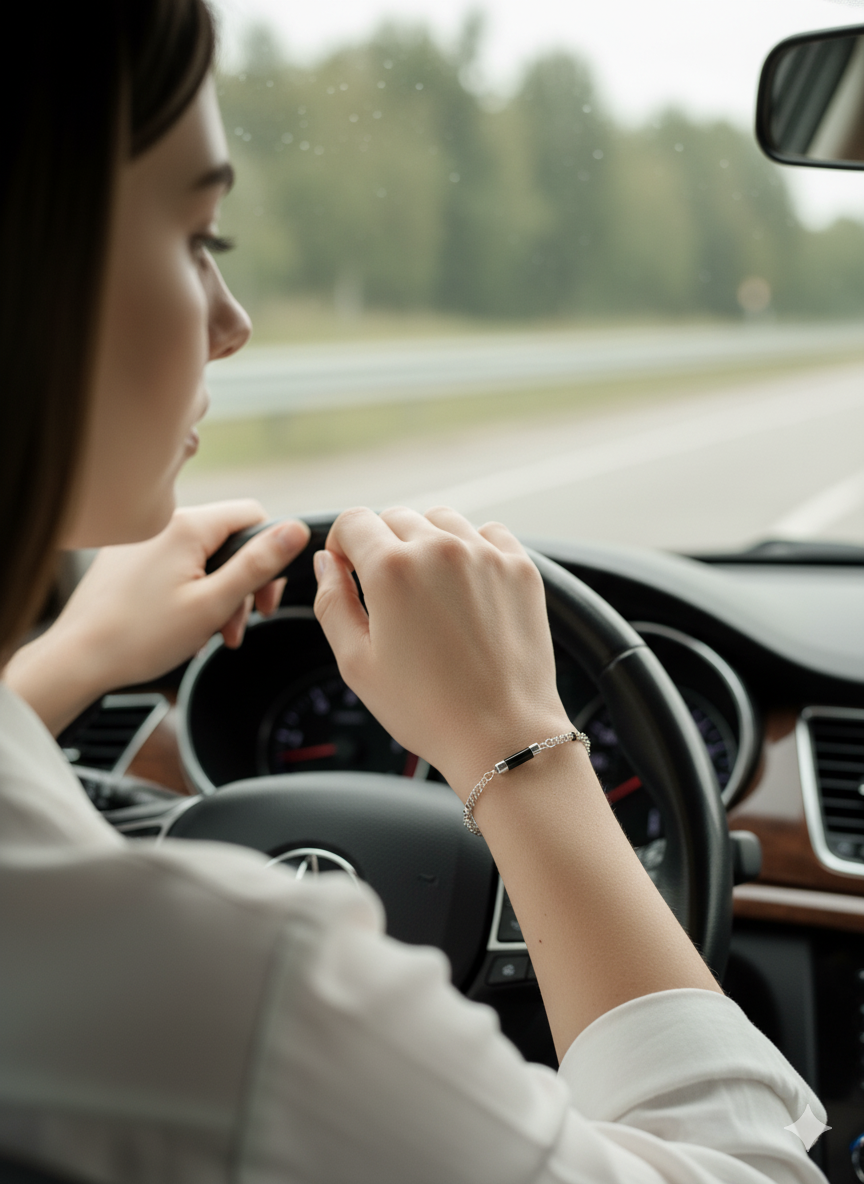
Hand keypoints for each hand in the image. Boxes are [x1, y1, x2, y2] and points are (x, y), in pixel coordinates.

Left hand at [5, 501, 309, 734]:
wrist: (78, 659)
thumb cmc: (141, 635)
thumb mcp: (214, 603)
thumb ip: (258, 564)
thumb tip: (297, 529)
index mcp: (187, 527)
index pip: (254, 516)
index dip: (271, 555)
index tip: (266, 598)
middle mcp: (162, 524)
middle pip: (228, 540)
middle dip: (242, 583)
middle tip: (242, 624)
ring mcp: (141, 542)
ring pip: (201, 558)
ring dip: (217, 595)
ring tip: (212, 635)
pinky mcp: (126, 561)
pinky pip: (173, 567)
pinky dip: (189, 593)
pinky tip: (184, 627)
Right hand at [312, 506, 570, 797]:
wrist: (502, 735)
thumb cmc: (426, 708)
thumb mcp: (356, 663)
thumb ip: (331, 603)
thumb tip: (326, 562)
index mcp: (392, 569)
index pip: (353, 521)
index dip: (342, 544)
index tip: (349, 570)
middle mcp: (440, 548)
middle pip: (395, 518)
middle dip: (382, 546)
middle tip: (390, 593)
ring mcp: (485, 554)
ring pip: (441, 520)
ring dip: (426, 542)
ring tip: (429, 590)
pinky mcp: (520, 567)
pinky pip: (487, 533)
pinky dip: (471, 548)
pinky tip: (466, 587)